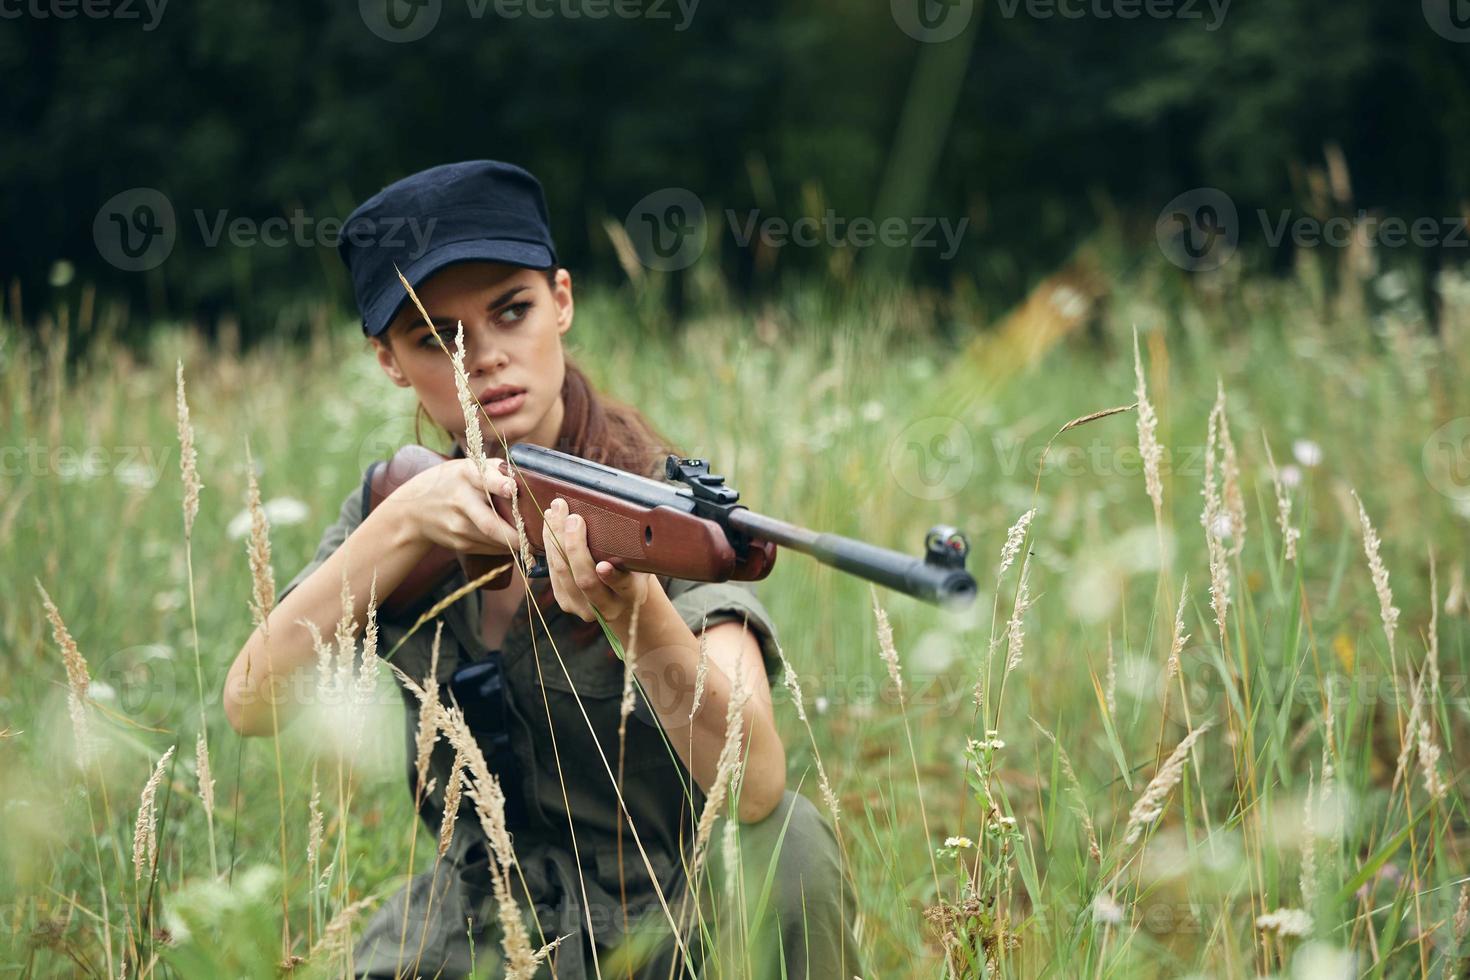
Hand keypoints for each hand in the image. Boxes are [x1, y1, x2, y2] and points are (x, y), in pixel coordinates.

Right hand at [393, 457, 522, 556]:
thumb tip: (530, 479)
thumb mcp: (468, 467)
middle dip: (516, 535)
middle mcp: (460, 500)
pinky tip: (516, 544)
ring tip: (535, 543)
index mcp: (466, 474)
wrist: (413, 509)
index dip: (499, 484)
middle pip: (489, 523)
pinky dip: (505, 548)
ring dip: (516, 544)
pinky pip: (489, 548)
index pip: (483, 479)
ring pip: (493, 540)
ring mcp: (457, 525)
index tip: (513, 489)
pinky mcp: (458, 543)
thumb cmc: (452, 482)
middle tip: (538, 539)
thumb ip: (496, 470)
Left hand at [543, 496, 652, 624]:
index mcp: (632, 595)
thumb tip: (630, 515)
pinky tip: (549, 525)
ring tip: (555, 511)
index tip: (602, 565)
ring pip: (563, 572)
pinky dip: (549, 545)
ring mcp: (582, 607)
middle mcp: (607, 607)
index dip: (612, 577)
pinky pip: (552, 571)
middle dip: (575, 546)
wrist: (620, 598)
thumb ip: (635, 548)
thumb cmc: (634, 569)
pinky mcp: (564, 601)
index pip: (623, 586)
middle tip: (572, 517)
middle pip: (585, 580)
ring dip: (555, 538)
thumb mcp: (642, 562)